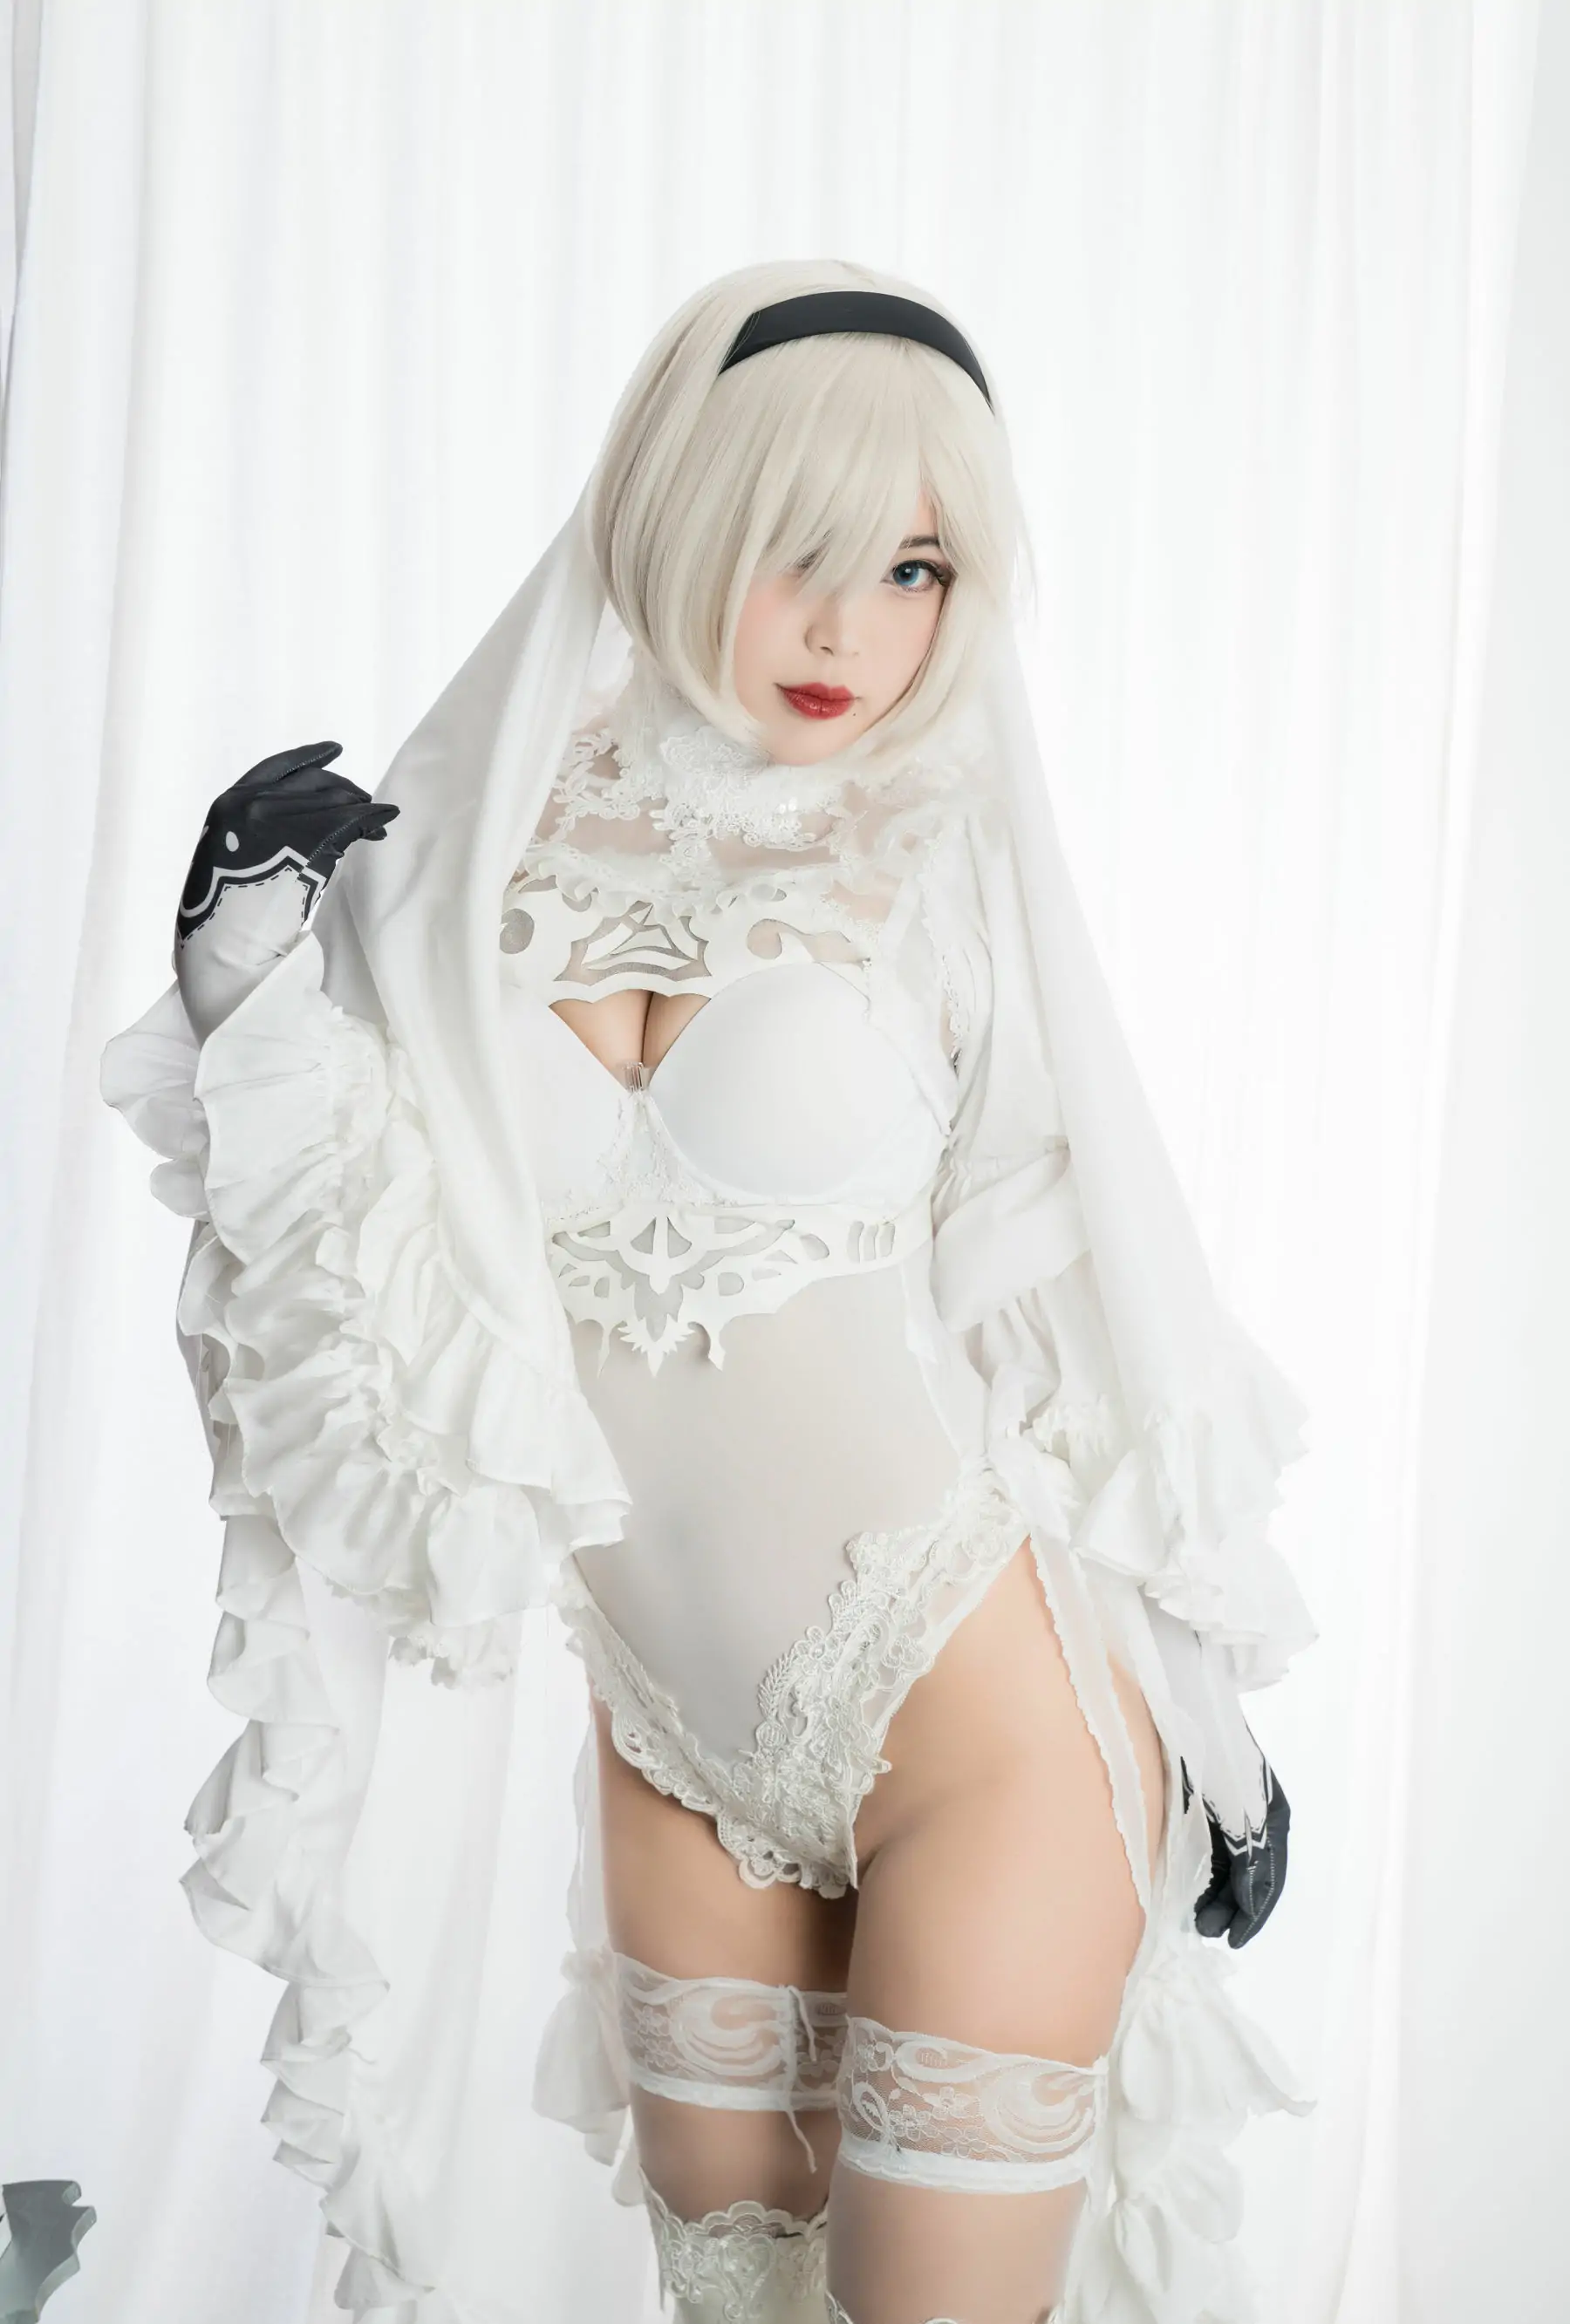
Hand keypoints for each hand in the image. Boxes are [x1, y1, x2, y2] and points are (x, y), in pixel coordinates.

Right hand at [175, 741, 397, 1039]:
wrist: (224, 949)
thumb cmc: (224, 918)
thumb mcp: (227, 859)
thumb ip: (253, 833)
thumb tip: (297, 822)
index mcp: (225, 806)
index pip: (274, 767)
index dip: (307, 757)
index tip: (334, 749)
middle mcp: (249, 804)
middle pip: (312, 783)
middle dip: (344, 790)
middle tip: (366, 802)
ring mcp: (277, 820)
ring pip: (333, 802)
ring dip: (361, 809)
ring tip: (380, 823)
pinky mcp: (305, 840)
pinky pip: (349, 821)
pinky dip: (372, 818)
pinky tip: (386, 820)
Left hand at [1187, 1759, 1290, 1947]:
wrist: (1189, 1708)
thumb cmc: (1218, 1757)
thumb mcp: (1241, 1812)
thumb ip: (1249, 1857)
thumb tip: (1250, 1900)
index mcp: (1273, 1821)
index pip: (1268, 1881)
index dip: (1253, 1915)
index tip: (1234, 1941)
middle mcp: (1258, 1822)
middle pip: (1249, 1878)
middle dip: (1231, 1910)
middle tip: (1205, 1932)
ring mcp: (1233, 1815)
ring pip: (1229, 1868)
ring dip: (1217, 1896)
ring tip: (1196, 1921)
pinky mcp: (1208, 1808)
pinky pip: (1214, 1852)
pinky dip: (1205, 1875)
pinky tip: (1191, 1892)